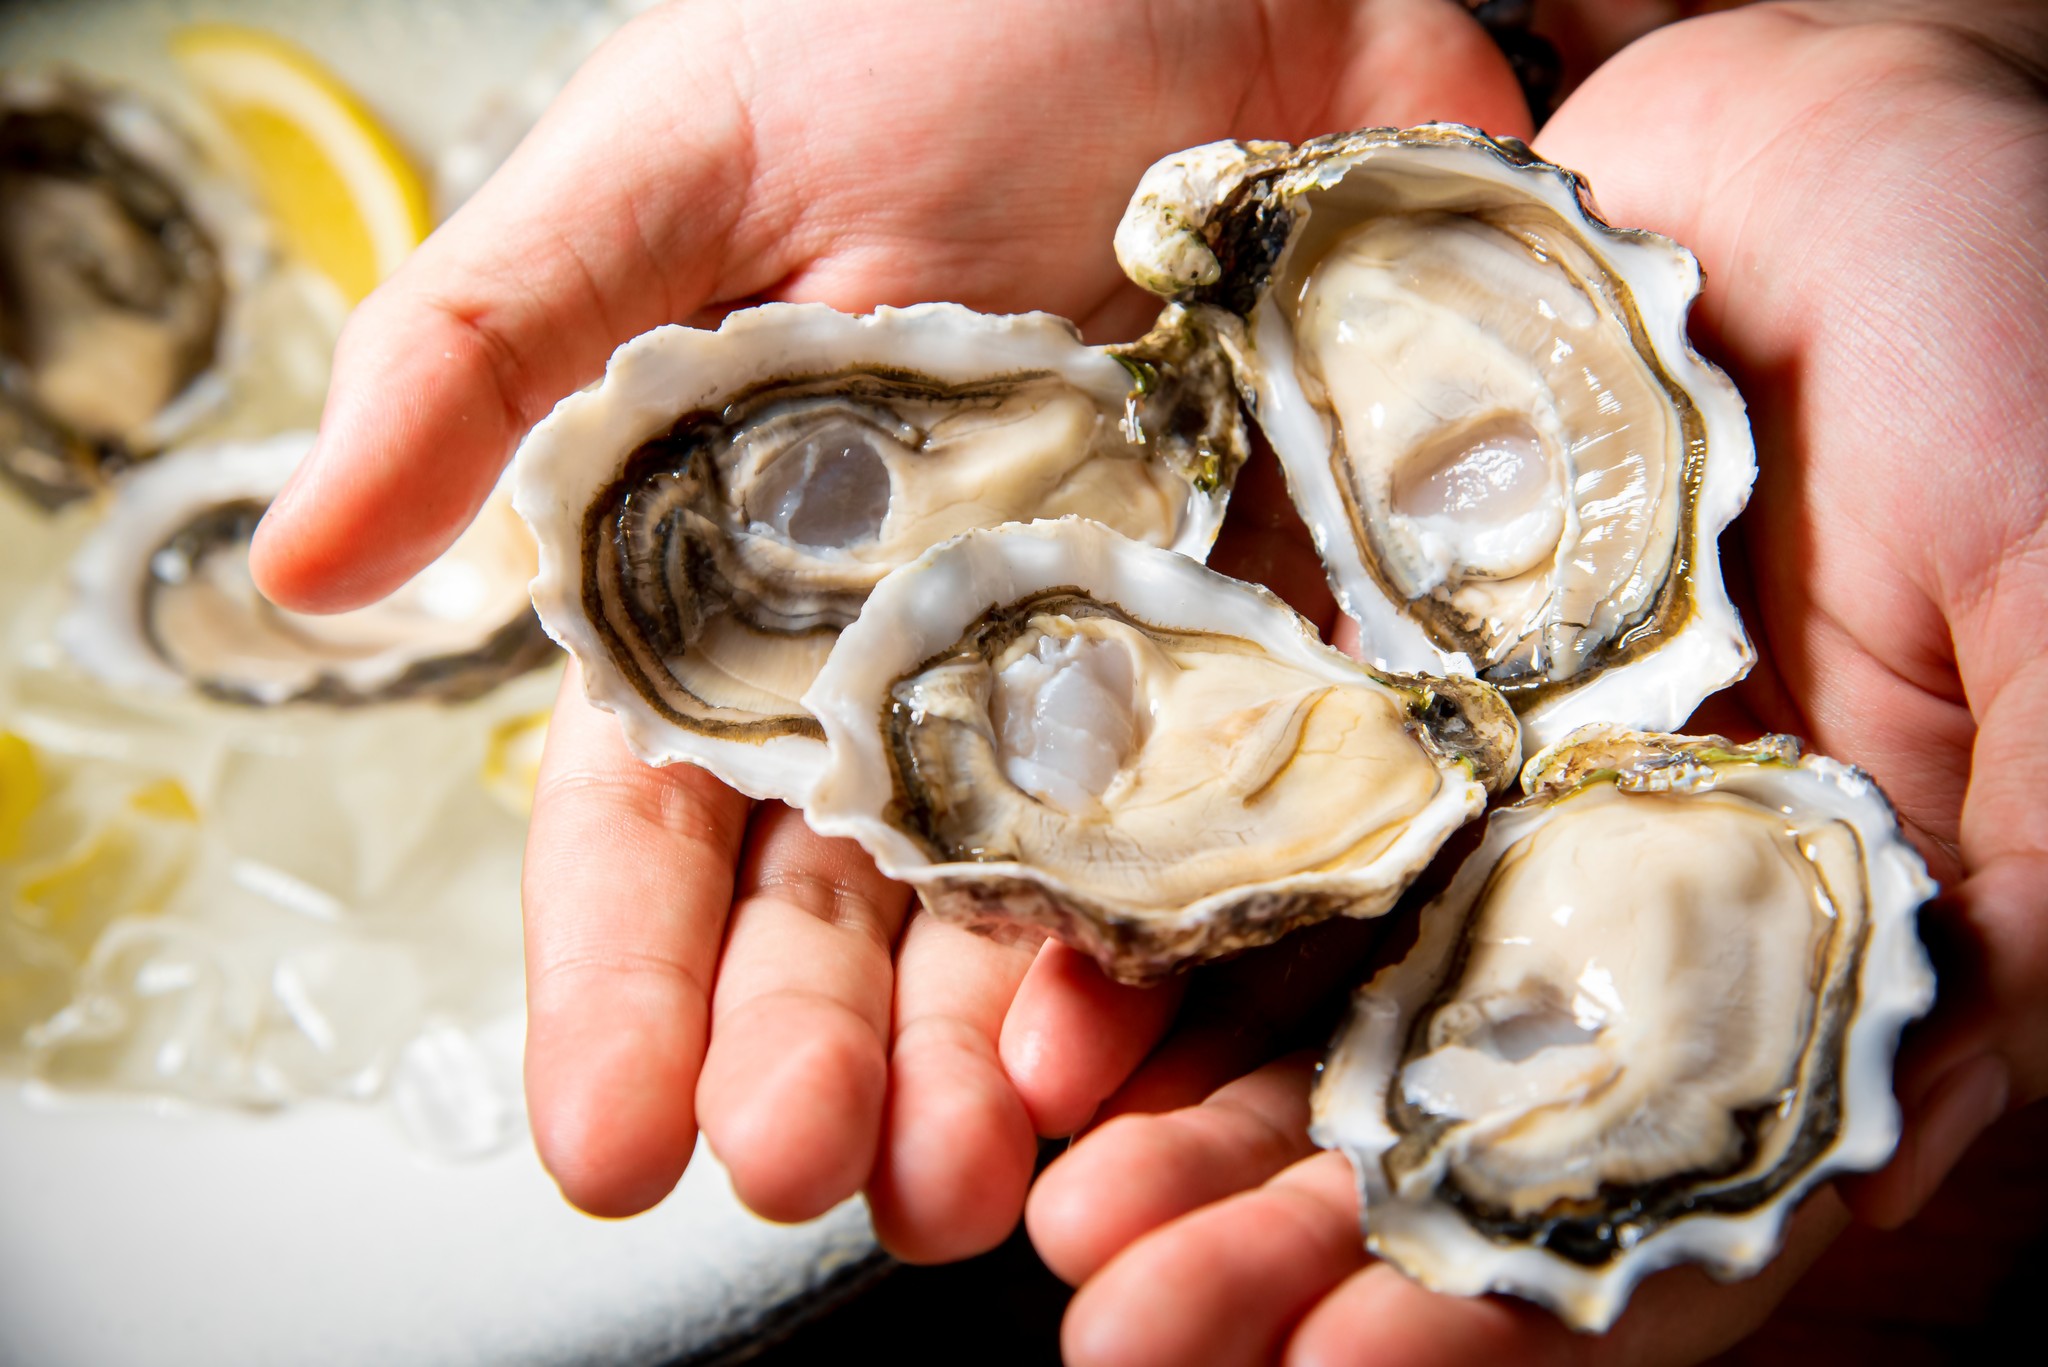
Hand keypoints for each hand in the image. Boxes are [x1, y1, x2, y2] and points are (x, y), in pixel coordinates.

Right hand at [245, 0, 1528, 1247]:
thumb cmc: (927, 10)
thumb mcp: (679, 152)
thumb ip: (494, 348)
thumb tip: (303, 557)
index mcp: (750, 572)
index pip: (660, 814)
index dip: (627, 975)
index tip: (608, 1131)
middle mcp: (922, 644)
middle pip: (857, 895)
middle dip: (822, 1047)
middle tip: (810, 1172)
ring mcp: (1105, 645)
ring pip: (1045, 894)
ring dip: (1010, 1043)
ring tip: (990, 1173)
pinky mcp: (1284, 613)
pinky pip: (1255, 795)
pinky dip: (1219, 913)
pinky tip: (1174, 1023)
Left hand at [1017, 0, 2047, 1356]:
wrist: (1855, 132)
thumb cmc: (2027, 332)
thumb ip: (2028, 880)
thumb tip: (1912, 1155)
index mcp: (1793, 919)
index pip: (1637, 1170)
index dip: (1494, 1298)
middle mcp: (1613, 873)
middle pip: (1433, 1111)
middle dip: (1283, 1241)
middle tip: (1122, 1331)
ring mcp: (1477, 773)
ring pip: (1309, 990)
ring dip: (1181, 1121)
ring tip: (1057, 1225)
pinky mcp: (1360, 655)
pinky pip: (1232, 802)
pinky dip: (1142, 912)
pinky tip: (1047, 1015)